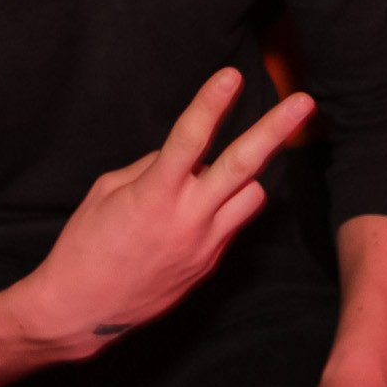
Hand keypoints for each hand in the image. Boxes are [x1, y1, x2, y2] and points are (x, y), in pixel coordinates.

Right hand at [13, 68, 312, 356]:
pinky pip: (232, 224)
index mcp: (153, 195)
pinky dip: (224, 206)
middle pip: (244, 166)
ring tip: (234, 164)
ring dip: (248, 174)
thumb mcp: (107, 192)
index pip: (190, 139)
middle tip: (304, 102)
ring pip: (252, 197)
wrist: (82, 311)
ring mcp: (205, 246)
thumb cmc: (84, 246)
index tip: (232, 75)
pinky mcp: (209, 266)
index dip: (211, 103)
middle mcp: (188, 219)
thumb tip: (183, 158)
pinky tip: (201, 209)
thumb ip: (150, 169)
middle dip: (275, 130)